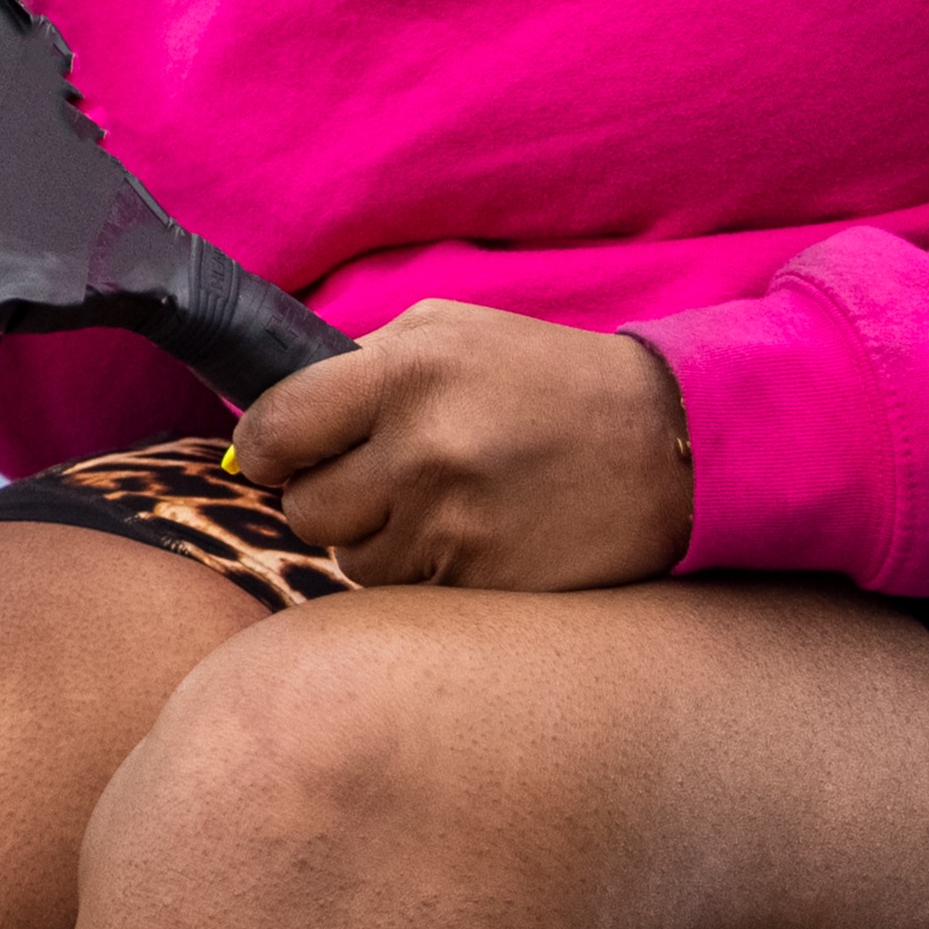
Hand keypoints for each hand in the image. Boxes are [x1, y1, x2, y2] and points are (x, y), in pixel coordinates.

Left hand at [229, 303, 693, 591]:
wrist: (668, 444)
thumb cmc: (543, 380)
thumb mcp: (448, 335)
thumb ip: (352, 367)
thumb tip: (261, 419)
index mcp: (406, 373)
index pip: (273, 430)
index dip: (262, 448)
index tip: (276, 454)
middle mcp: (424, 451)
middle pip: (304, 508)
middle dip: (324, 497)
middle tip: (371, 478)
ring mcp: (456, 527)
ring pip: (351, 561)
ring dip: (375, 539)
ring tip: (435, 502)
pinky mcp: (485, 584)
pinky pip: (407, 593)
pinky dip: (424, 571)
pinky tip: (472, 535)